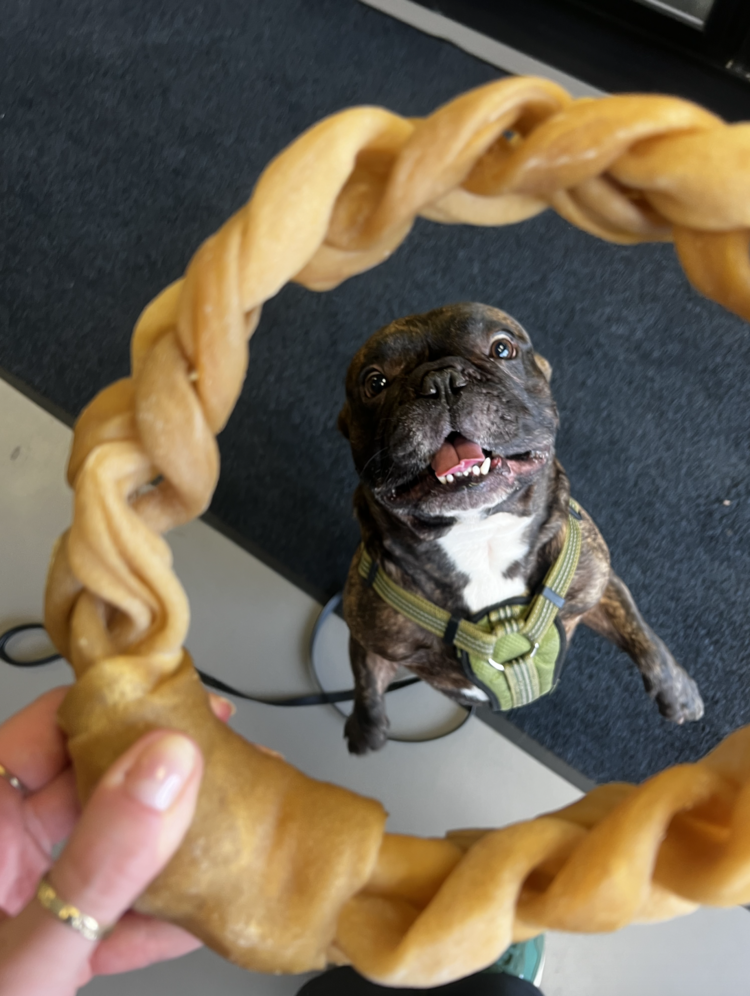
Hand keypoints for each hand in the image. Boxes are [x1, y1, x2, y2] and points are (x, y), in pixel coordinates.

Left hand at [0, 687, 232, 994]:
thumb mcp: (23, 957)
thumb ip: (98, 860)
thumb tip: (166, 768)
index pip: (55, 724)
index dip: (123, 701)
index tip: (188, 696)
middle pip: (97, 781)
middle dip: (168, 775)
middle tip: (233, 766)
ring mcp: (25, 900)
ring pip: (114, 846)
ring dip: (176, 845)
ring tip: (238, 829)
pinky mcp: (47, 947)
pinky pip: (112, 911)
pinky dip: (160, 912)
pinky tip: (208, 910)